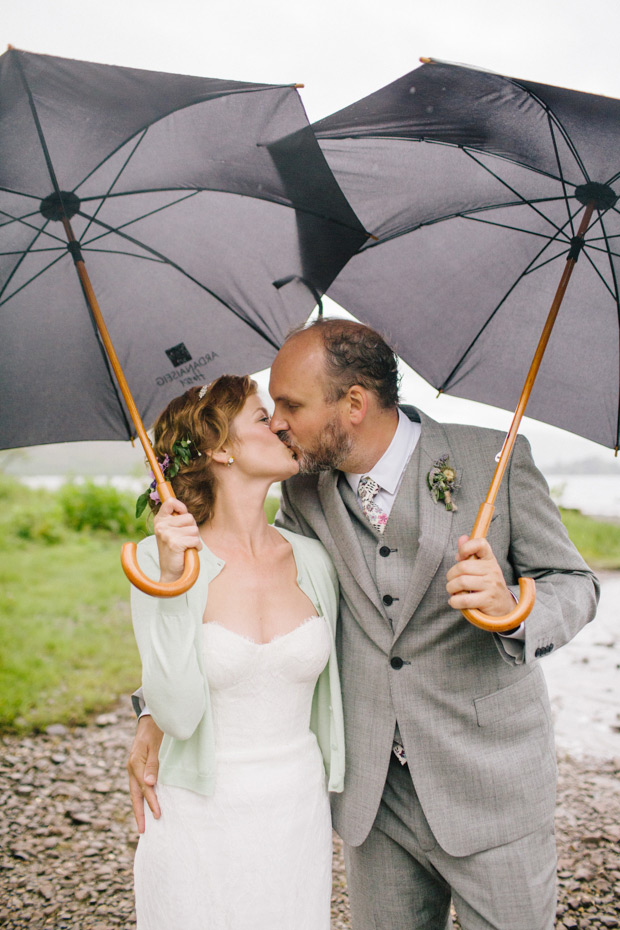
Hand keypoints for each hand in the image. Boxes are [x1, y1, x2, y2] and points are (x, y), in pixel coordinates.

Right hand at [127, 715, 163, 832]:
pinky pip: (137, 786)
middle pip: (135, 795)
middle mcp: (132, 768)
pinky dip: (141, 797)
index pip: (144, 788)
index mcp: (135, 763)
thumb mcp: (155, 745)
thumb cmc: (156, 730)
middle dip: (139, 813)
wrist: (151, 719)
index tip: (158, 814)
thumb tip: (149, 784)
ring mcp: (133, 768)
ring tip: (142, 824)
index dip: (151, 802)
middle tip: (142, 831)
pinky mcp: (137, 768)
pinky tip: (145, 805)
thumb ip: (152, 764)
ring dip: (139, 807)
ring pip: (135, 792)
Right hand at [154, 497, 201, 582]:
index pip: (170, 502)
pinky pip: (196, 540)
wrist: (171, 572)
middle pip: (189, 517)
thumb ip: (176, 519)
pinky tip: (188, 552)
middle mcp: (161, 526)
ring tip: (186, 546)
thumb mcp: (171, 531)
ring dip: (195, 539)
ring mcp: (167, 534)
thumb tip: (184, 510)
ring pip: (194, 529)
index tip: (182, 516)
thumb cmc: (175, 550)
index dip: (181, 507)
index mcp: (159, 520)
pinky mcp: (175, 543)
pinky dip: (197, 547)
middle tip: (184, 539)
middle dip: (192, 529)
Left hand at [446, 535, 514, 617]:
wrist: (504, 607)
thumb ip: (470, 553)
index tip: (459, 557)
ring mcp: (491, 585)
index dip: (465, 548)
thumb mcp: (482, 568)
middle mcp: (492, 570)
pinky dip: (454, 601)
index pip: (480, 544)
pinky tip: (455, 601)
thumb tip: (462, 537)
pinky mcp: (488, 600)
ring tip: (453, 592)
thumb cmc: (487, 585)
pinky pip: (464, 599)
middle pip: (462, 567)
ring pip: (461, 582)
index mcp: (490, 560)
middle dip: (451, 576)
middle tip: (452, 582)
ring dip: (451, 589)